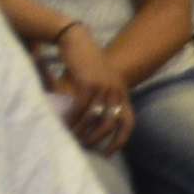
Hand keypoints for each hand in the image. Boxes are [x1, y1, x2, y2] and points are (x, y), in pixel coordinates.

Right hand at [53, 28, 133, 152]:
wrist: (77, 40)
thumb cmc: (84, 64)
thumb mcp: (97, 83)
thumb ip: (97, 101)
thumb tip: (87, 125)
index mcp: (121, 92)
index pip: (129, 121)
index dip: (121, 140)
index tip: (109, 154)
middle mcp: (116, 90)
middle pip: (112, 123)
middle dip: (98, 139)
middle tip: (83, 147)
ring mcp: (104, 86)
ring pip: (95, 118)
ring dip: (82, 132)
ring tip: (71, 139)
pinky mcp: (89, 83)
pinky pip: (82, 108)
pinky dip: (73, 119)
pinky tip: (65, 125)